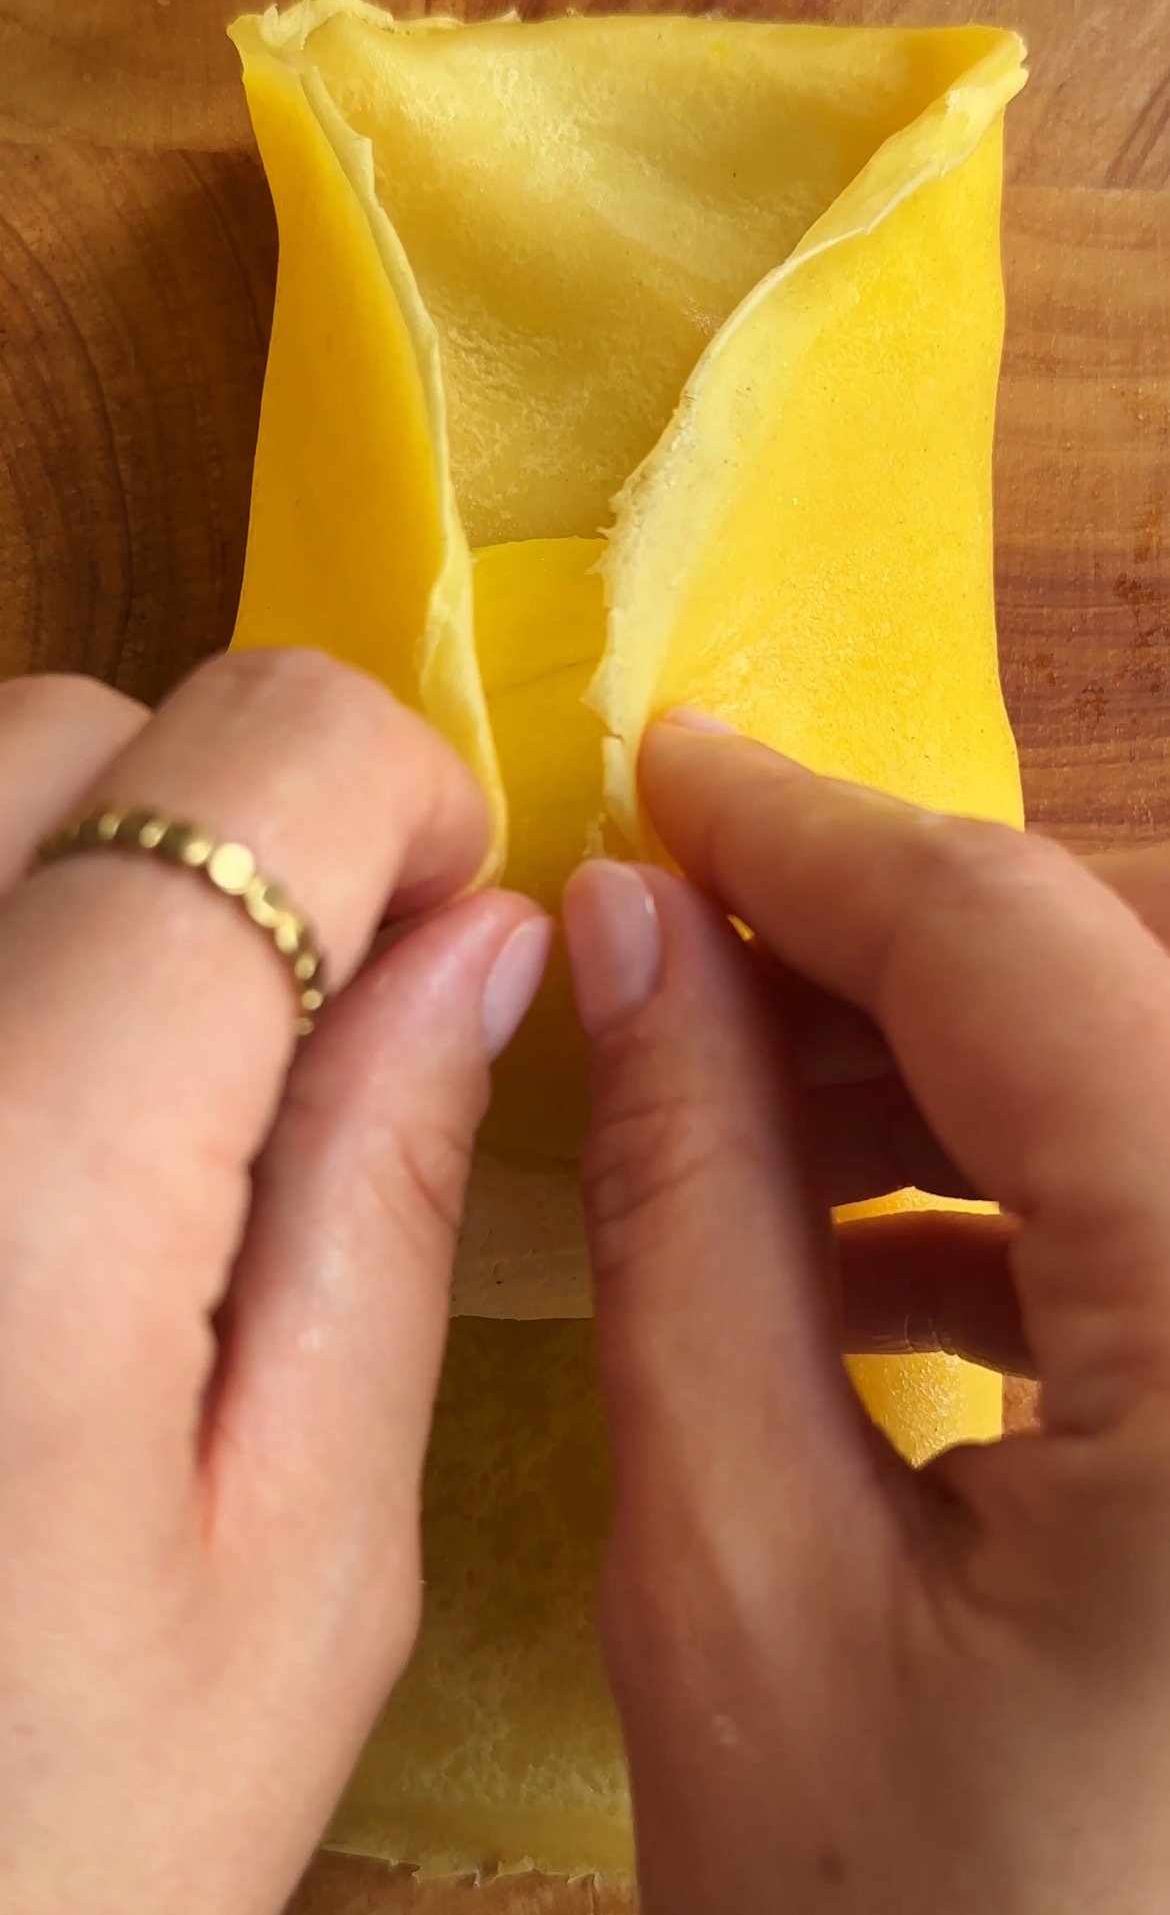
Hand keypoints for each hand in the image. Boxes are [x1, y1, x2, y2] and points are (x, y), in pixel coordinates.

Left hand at [0, 651, 549, 1914]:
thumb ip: (382, 1197)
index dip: (398, 800)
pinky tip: (14, 1138)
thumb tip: (480, 942)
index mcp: (21, 1174)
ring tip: (135, 1106)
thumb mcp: (294, 1566)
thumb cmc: (30, 1858)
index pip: (251, 752)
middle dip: (233, 826)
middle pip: (68, 726)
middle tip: (292, 1038)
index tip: (439, 940)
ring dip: (80, 873)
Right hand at [562, 715, 1169, 1914]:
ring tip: (737, 1116)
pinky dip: (1045, 1209)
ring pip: (1162, 1104)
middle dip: (875, 958)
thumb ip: (689, 1218)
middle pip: (1118, 1008)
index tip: (661, 772)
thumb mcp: (745, 1584)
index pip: (1022, 951)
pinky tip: (879, 1273)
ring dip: (954, 1081)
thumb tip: (632, 943)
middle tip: (669, 952)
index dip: (814, 835)